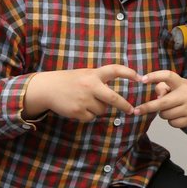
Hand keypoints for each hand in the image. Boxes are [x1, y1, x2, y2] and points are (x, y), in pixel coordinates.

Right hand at [23, 65, 141, 120]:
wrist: (47, 88)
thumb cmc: (68, 81)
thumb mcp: (84, 74)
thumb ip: (99, 80)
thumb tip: (115, 93)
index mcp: (93, 74)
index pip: (115, 70)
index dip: (129, 73)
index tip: (140, 78)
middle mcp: (90, 86)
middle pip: (114, 99)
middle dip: (125, 106)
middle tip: (131, 110)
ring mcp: (84, 100)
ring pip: (102, 110)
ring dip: (98, 108)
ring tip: (85, 101)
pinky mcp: (78, 111)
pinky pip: (91, 117)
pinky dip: (88, 115)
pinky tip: (78, 107)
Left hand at [133, 70, 186, 128]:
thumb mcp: (178, 85)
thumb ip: (163, 87)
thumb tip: (156, 97)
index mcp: (181, 83)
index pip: (168, 76)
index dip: (154, 76)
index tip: (142, 79)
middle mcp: (186, 95)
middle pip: (162, 103)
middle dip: (147, 107)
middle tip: (136, 110)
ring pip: (165, 115)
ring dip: (163, 113)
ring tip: (171, 109)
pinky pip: (172, 123)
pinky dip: (171, 121)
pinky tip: (177, 115)